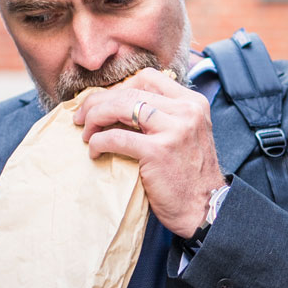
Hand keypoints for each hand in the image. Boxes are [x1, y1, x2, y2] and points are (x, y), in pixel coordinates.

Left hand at [76, 69, 222, 235]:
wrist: (205, 209)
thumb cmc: (189, 176)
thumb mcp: (187, 134)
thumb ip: (164, 116)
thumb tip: (118, 104)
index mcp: (193, 102)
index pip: (148, 78)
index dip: (119, 87)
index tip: (104, 103)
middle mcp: (186, 111)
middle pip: (130, 90)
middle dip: (98, 101)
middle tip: (82, 116)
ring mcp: (174, 129)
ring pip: (120, 107)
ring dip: (95, 116)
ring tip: (86, 132)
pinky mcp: (158, 151)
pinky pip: (116, 137)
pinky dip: (99, 142)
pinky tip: (95, 150)